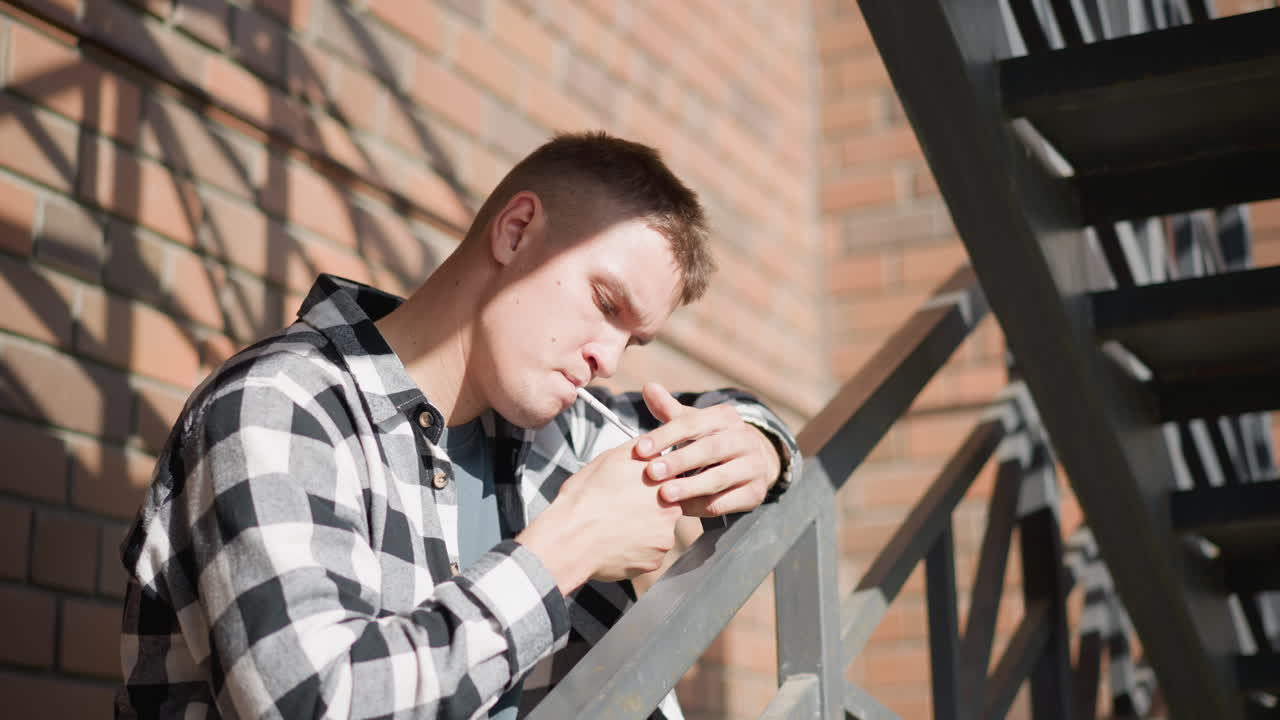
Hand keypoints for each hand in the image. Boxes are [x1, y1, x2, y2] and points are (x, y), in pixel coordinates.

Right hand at [518, 439, 681, 593]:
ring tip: (615, 526)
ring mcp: (664, 538)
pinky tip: (617, 541)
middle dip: (647, 508)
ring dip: (642, 530)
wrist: (570, 538)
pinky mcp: (654, 561)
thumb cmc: (584, 500)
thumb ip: (640, 448)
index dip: (651, 484)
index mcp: (662, 482)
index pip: (670, 479)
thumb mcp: (610, 458)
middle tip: (621, 509)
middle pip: (666, 506)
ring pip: (657, 531)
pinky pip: (649, 553)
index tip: (636, 489)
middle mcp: (670, 510)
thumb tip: (652, 443)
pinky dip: (636, 550)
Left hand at [635, 382, 781, 516]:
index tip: (640, 450)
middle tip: (651, 473)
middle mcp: (744, 439)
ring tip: (665, 494)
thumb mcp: (694, 424)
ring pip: (719, 477)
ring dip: (690, 487)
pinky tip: (682, 509)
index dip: (665, 436)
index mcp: (725, 417)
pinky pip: (726, 502)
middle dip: (679, 461)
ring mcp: (754, 466)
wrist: (754, 463)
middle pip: (709, 449)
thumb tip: (648, 388)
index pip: (693, 423)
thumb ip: (670, 411)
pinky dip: (703, 505)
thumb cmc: (712, 440)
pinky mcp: (756, 492)